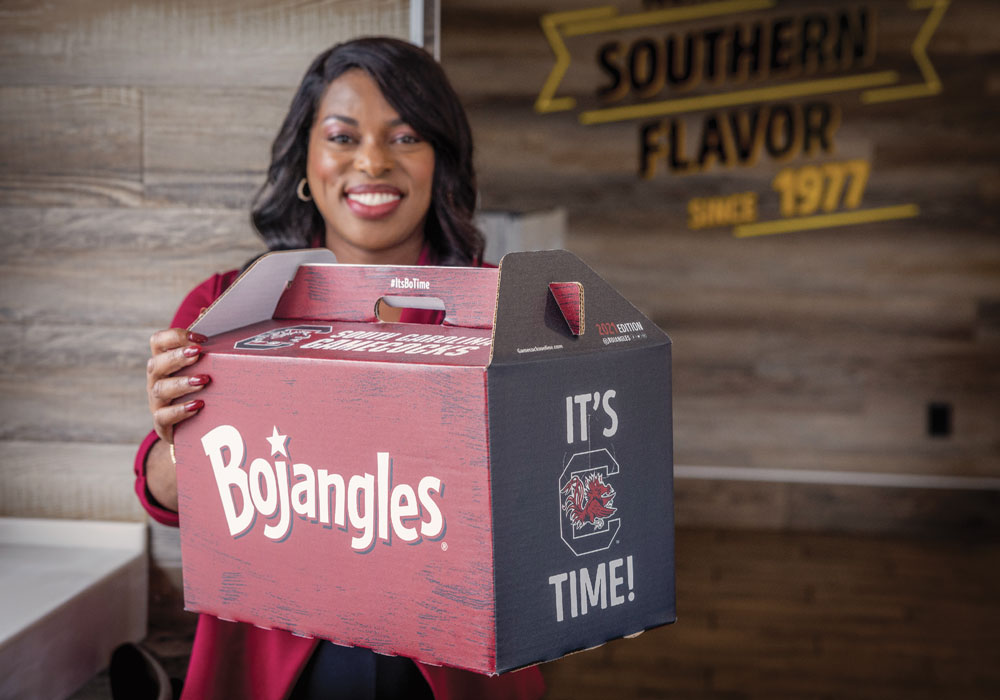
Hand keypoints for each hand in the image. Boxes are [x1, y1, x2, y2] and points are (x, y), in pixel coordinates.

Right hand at [147, 328, 210, 443]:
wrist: (190, 426)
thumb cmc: (196, 386)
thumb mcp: (200, 364)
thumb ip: (201, 339)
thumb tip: (205, 309)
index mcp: (163, 360)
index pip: (158, 341)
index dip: (175, 336)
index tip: (200, 338)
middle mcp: (155, 378)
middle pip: (157, 363)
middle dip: (178, 357)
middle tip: (199, 352)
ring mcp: (156, 401)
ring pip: (161, 389)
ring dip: (183, 383)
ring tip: (204, 380)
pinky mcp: (161, 423)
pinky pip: (164, 416)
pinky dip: (180, 410)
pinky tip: (198, 406)